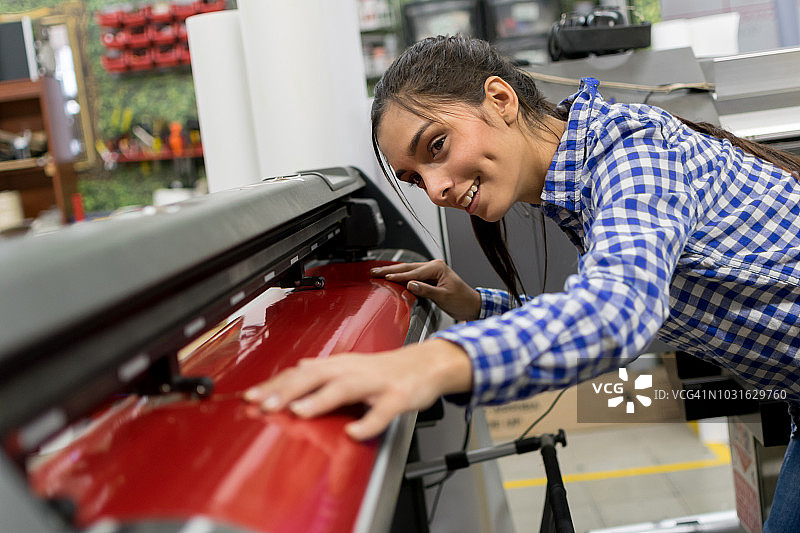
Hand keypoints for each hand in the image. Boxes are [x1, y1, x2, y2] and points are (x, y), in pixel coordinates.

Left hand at [243, 339, 472, 440]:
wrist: (426, 364)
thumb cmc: (387, 369)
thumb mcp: (352, 365)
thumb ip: (325, 368)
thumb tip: (297, 366)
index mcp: (340, 364)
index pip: (301, 371)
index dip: (275, 384)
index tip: (249, 397)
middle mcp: (354, 370)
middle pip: (316, 375)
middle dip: (288, 390)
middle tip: (264, 405)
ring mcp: (376, 383)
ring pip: (345, 388)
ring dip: (321, 399)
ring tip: (298, 412)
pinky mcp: (398, 397)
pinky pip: (383, 411)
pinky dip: (369, 421)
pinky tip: (354, 432)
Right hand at [371, 259, 480, 321]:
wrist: (471, 305)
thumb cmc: (462, 300)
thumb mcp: (443, 297)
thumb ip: (426, 290)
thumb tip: (410, 285)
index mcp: (438, 267)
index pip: (413, 272)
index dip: (399, 276)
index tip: (385, 277)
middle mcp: (434, 266)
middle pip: (408, 268)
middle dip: (390, 270)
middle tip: (375, 272)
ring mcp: (431, 272)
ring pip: (408, 270)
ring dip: (393, 272)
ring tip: (378, 272)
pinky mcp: (429, 278)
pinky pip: (412, 276)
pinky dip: (400, 277)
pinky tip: (391, 277)